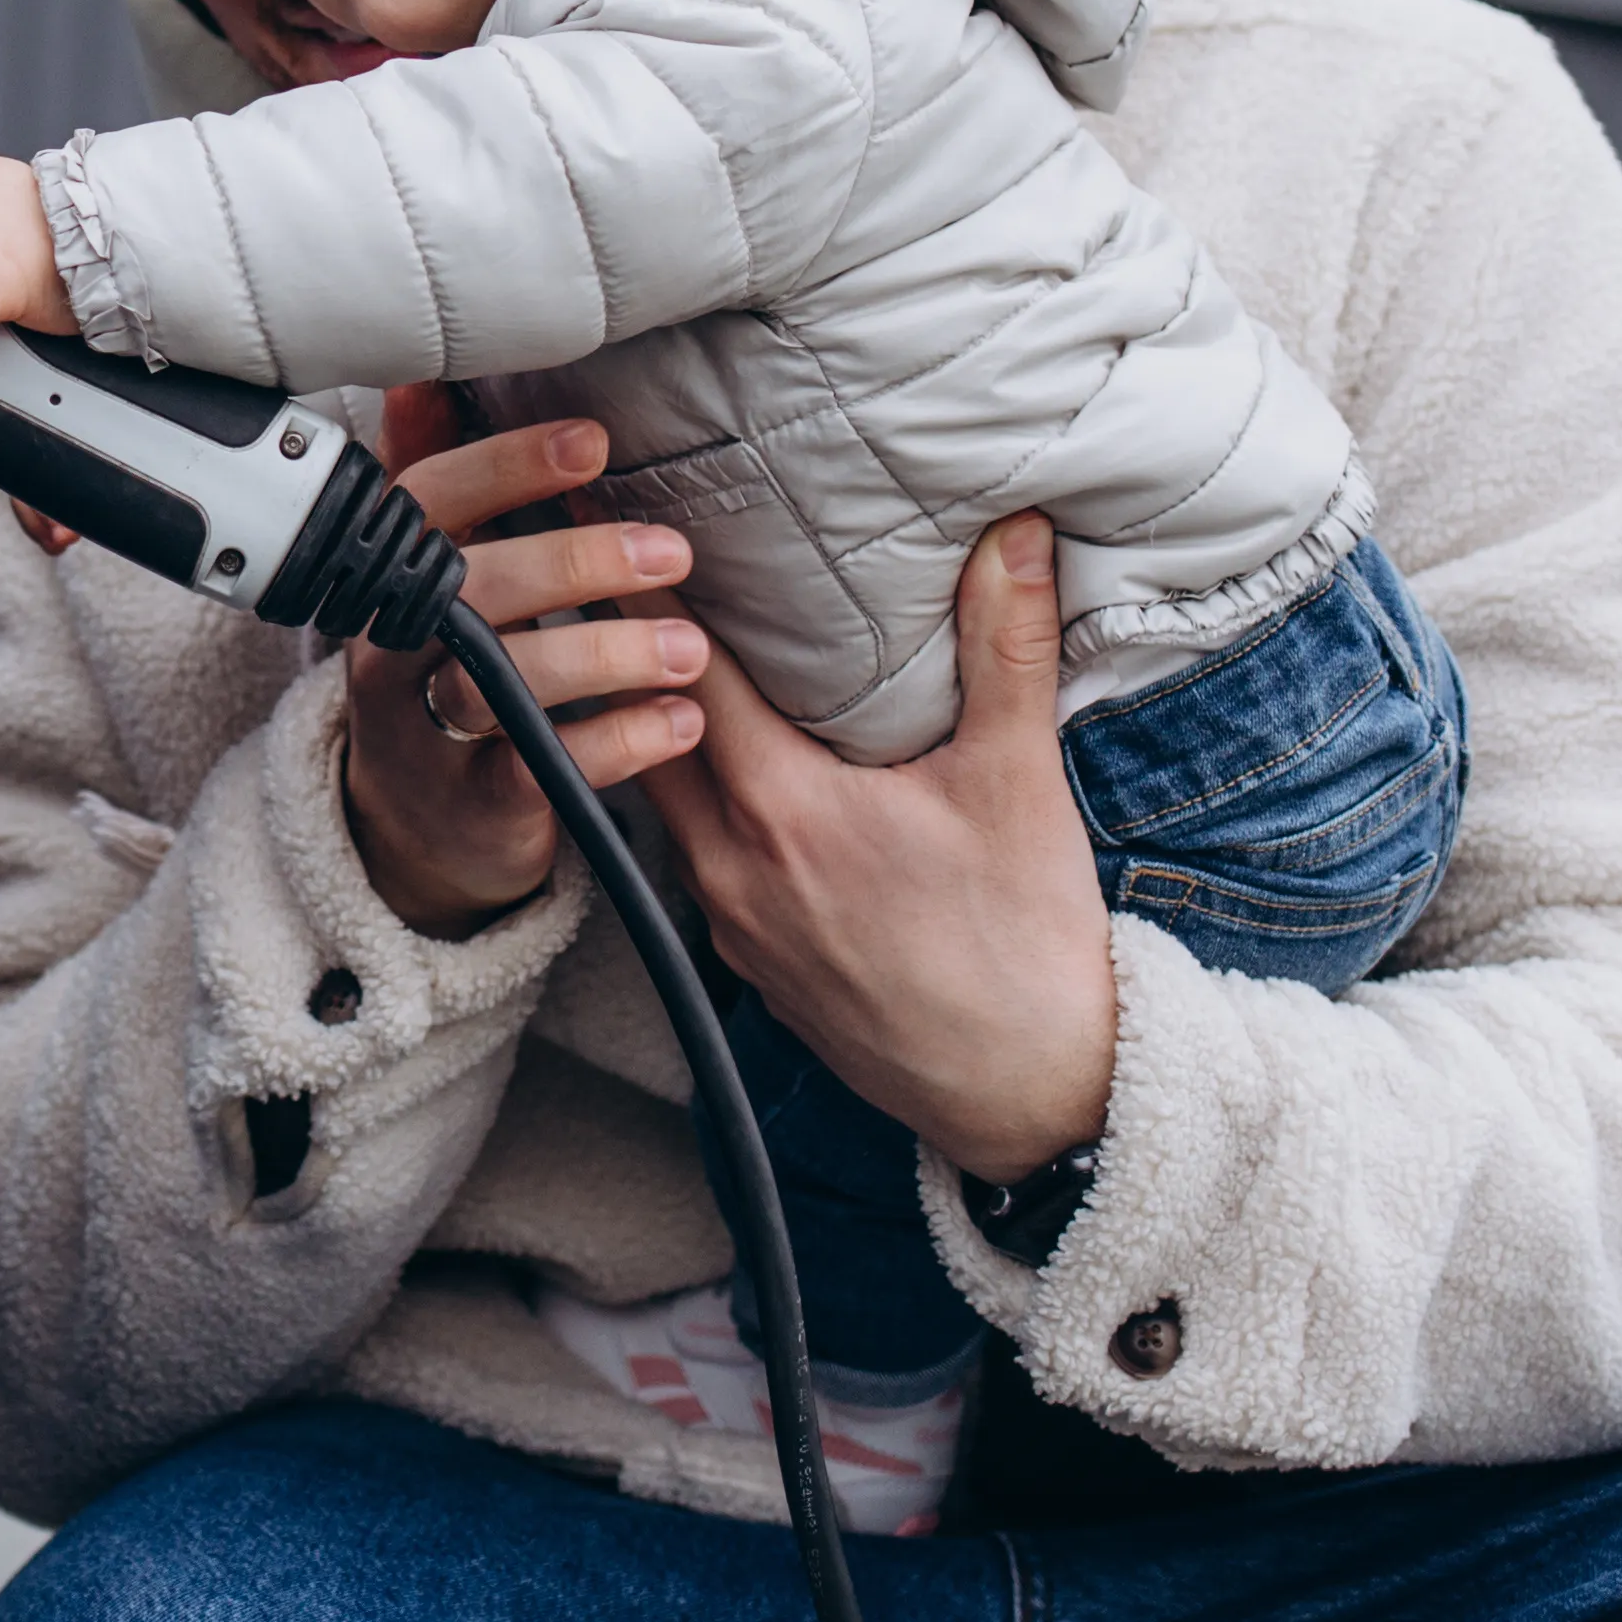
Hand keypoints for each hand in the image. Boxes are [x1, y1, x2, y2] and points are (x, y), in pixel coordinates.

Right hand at [334, 388, 712, 929]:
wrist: (414, 826)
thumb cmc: (439, 666)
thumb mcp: (425, 573)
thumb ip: (432, 477)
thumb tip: (425, 372)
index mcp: (388, 574)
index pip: (428, 501)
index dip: (506, 466)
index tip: (594, 444)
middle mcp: (392, 645)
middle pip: (467, 591)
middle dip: (572, 562)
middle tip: (673, 553)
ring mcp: (426, 728)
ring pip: (499, 684)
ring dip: (604, 656)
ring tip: (691, 650)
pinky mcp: (473, 801)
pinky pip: (542, 768)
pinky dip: (619, 742)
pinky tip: (682, 722)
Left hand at [614, 512, 1112, 1184]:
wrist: (1029, 1097)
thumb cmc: (1026, 942)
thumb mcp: (1020, 783)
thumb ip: (1005, 646)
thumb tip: (1014, 530)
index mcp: (783, 810)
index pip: (683, 673)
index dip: (641, 593)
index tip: (600, 523)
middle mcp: (730, 866)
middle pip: (640, 732)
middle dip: (618, 653)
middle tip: (592, 573)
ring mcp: (729, 921)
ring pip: (656, 801)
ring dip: (642, 728)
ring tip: (636, 656)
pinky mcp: (745, 961)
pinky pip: (683, 856)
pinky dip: (678, 798)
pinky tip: (703, 768)